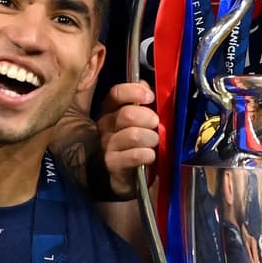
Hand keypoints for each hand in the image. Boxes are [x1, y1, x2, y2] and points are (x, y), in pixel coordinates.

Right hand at [97, 81, 158, 199]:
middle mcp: (105, 125)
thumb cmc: (138, 142)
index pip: (116, 93)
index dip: (134, 92)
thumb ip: (144, 102)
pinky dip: (148, 155)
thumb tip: (146, 86)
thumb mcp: (142, 120)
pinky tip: (151, 156)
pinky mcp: (112, 163)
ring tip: (155, 143)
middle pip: (127, 114)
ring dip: (151, 138)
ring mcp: (106, 145)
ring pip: (133, 135)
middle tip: (157, 125)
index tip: (151, 97)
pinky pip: (135, 155)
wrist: (127, 176)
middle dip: (149, 119)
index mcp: (111, 110)